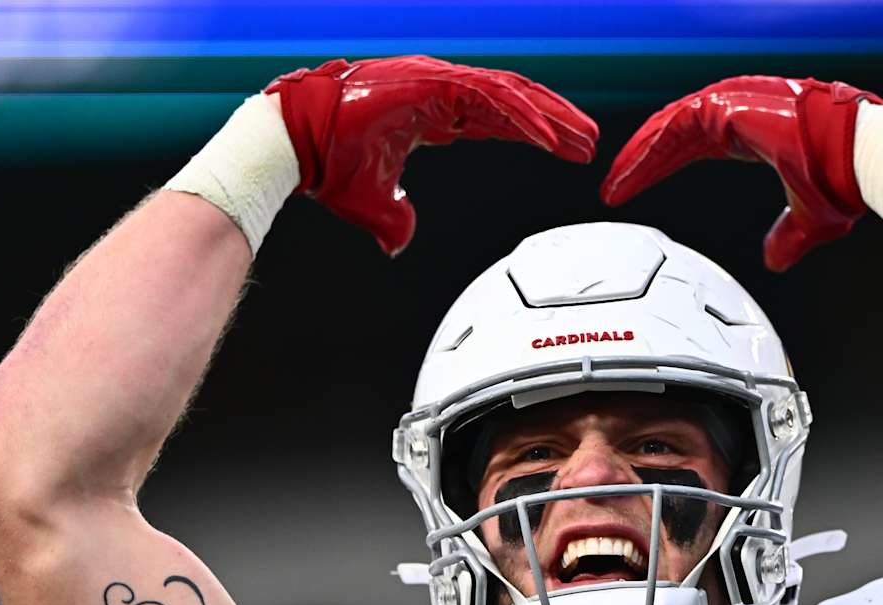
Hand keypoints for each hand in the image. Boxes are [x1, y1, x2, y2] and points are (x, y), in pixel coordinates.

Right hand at [266, 56, 597, 255]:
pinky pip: (489, 100)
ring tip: (583, 137)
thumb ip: (394, 222)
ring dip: (551, 118)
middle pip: (512, 102)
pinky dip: (523, 118)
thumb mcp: (374, 204)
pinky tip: (551, 137)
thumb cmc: (326, 164)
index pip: (495, 118)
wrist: (293, 143)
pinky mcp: (431, 83)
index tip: (564, 148)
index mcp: (430, 112)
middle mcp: (438, 90)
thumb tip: (400, 243)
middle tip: (588, 140)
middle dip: (555, 121)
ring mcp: (436, 81)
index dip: (532, 132)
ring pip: (509, 95)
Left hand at [601, 76, 881, 270]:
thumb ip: (786, 236)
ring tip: (614, 184)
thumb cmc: (846, 179)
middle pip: (677, 132)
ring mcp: (735, 102)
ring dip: (639, 156)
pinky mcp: (729, 107)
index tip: (640, 186)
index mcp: (758, 130)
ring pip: (670, 126)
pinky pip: (674, 127)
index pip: (697, 143)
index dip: (666, 163)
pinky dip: (648, 151)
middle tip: (616, 186)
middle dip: (644, 160)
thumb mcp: (809, 218)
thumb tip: (774, 260)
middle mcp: (743, 110)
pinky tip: (628, 173)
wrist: (863, 157)